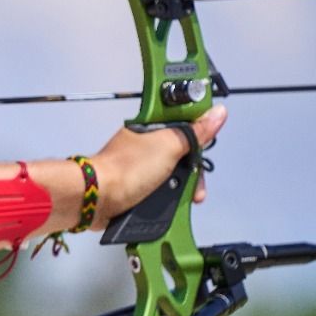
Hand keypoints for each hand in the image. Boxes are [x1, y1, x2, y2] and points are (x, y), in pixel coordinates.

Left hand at [89, 105, 227, 225]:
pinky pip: (162, 190)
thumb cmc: (127, 169)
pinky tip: (174, 203)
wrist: (98, 198)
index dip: (199, 135)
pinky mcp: (138, 187)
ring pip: (174, 174)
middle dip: (193, 169)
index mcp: (152, 128)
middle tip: (196, 183)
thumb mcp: (169, 145)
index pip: (185, 124)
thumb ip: (194, 132)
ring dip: (184, 187)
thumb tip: (217, 113)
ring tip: (188, 198)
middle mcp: (146, 146)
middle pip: (183, 153)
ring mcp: (142, 167)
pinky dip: (170, 197)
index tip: (207, 145)